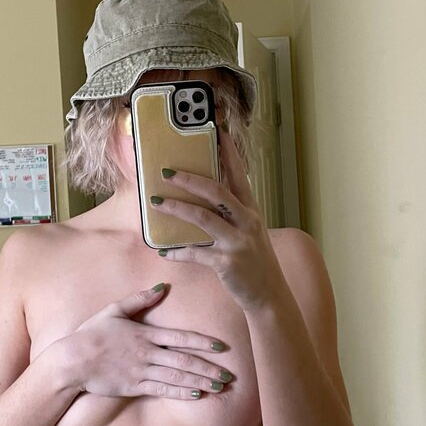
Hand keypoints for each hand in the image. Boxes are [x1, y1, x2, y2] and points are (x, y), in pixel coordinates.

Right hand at [55, 283, 232, 399]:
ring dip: (200, 382)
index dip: (203, 342)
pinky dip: (180, 392)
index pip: (181, 337)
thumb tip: (162, 287)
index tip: (222, 347)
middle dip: (209, 368)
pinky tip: (196, 395)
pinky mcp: (134, 386)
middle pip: (184, 361)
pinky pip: (161, 390)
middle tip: (229, 375)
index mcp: (145, 333)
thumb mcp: (114, 310)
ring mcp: (141, 371)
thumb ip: (139, 299)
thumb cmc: (92, 333)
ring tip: (219, 387)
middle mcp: (147, 353)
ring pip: (177, 378)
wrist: (72, 360)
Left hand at [151, 126, 285, 310]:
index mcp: (251, 211)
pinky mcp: (226, 262)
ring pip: (203, 218)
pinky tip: (163, 250)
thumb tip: (198, 198)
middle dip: (190, 179)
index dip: (228, 153)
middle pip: (217, 192)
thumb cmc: (254, 261)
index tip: (216, 131)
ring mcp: (237, 242)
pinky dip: (177, 251)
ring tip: (156, 202)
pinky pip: (195, 253)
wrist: (269, 294)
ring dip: (177, 208)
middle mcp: (246, 222)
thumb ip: (229, 214)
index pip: (238, 175)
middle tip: (167, 171)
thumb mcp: (247, 232)